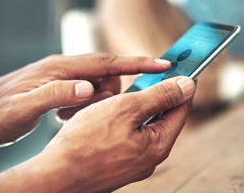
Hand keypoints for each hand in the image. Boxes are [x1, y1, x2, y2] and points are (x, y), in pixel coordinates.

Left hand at [0, 53, 170, 145]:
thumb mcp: (24, 110)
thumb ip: (56, 96)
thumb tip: (88, 88)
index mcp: (60, 69)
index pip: (106, 62)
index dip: (136, 63)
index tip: (163, 64)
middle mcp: (63, 67)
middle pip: (106, 74)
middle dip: (110, 93)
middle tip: (89, 114)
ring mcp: (60, 75)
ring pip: (96, 85)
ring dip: (94, 103)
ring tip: (67, 118)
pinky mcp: (57, 85)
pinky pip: (84, 92)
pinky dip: (84, 105)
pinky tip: (65, 118)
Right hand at [33, 76, 195, 192]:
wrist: (55, 175)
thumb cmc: (87, 141)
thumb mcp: (127, 108)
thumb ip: (160, 96)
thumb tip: (188, 85)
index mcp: (159, 145)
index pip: (181, 109)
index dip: (181, 85)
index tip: (180, 67)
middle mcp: (149, 159)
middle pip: (160, 118)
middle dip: (152, 95)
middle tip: (145, 75)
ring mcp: (132, 165)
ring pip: (139, 127)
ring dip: (132, 107)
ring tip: (117, 92)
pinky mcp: (115, 166)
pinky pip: (123, 137)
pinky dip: (118, 121)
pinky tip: (103, 113)